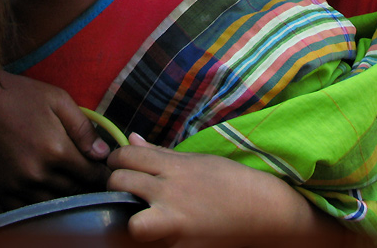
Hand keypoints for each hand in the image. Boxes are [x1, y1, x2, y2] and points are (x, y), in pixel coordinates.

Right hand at [0, 71, 110, 207]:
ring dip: (64, 194)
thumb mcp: (58, 100)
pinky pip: (28, 208)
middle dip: (85, 183)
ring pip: (54, 202)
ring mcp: (19, 185)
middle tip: (87, 175)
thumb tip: (103, 153)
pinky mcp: (1, 191)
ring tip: (67, 180)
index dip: (101, 174)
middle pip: (74, 190)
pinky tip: (43, 189)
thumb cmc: (21, 96)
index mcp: (57, 149)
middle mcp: (39, 173)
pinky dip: (40, 202)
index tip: (104, 171)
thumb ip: (83, 128)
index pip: (90, 174)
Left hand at [107, 134, 322, 246]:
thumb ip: (160, 153)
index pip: (128, 155)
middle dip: (115, 183)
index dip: (117, 158)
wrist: (261, 211)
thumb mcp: (195, 160)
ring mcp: (175, 222)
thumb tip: (131, 140)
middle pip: (121, 182)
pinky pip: (152, 243)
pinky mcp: (180, 247)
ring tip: (135, 212)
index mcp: (174, 167)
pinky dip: (150, 238)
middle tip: (122, 186)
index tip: (119, 163)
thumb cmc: (229, 181)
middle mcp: (171, 192)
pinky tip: (155, 231)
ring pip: (131, 223)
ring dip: (127, 217)